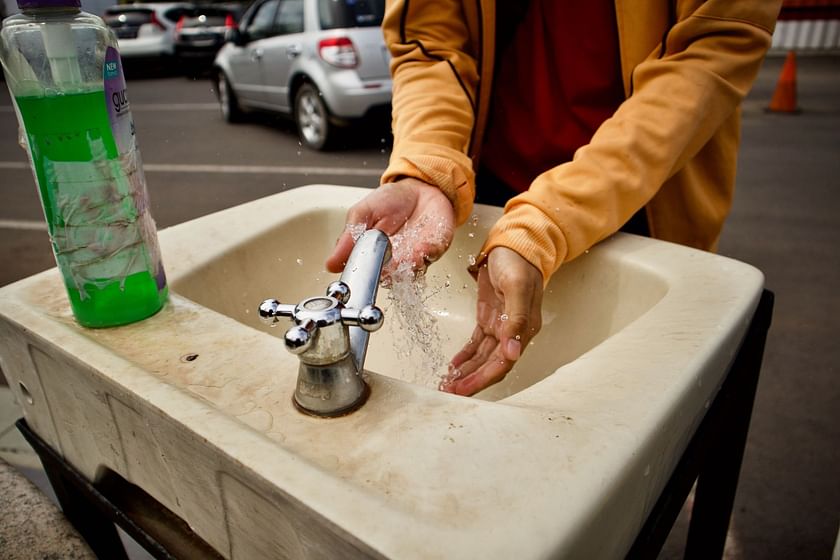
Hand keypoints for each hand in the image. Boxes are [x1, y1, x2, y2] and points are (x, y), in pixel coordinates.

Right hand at [326, 178, 455, 275]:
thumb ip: (348, 238)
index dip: (362, 277)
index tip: (359, 272)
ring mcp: (414, 259)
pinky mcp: (433, 251)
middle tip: (381, 264)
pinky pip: (430, 257)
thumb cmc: (389, 201)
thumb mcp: (361, 214)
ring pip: (408, 274)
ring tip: (400, 256)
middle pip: (387, 279)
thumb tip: (330, 264)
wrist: (420, 188)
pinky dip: (425, 253)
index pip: (364, 275)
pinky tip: (421, 248)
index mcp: (372, 256)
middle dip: (385, 273)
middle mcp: (392, 263)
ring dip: (405, 266)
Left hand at [442, 247, 543, 395]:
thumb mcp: (516, 287)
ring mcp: (501, 326)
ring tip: (448, 385)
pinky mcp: (489, 319)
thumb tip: (513, 352)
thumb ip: (516, 319)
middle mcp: (513, 331)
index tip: (463, 389)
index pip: (503, 363)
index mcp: (523, 328)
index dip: (483, 378)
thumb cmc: (518, 262)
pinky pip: (477, 344)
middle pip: (491, 365)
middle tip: (449, 393)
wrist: (515, 245)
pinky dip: (465, 356)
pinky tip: (454, 366)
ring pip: (482, 358)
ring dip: (466, 372)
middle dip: (471, 381)